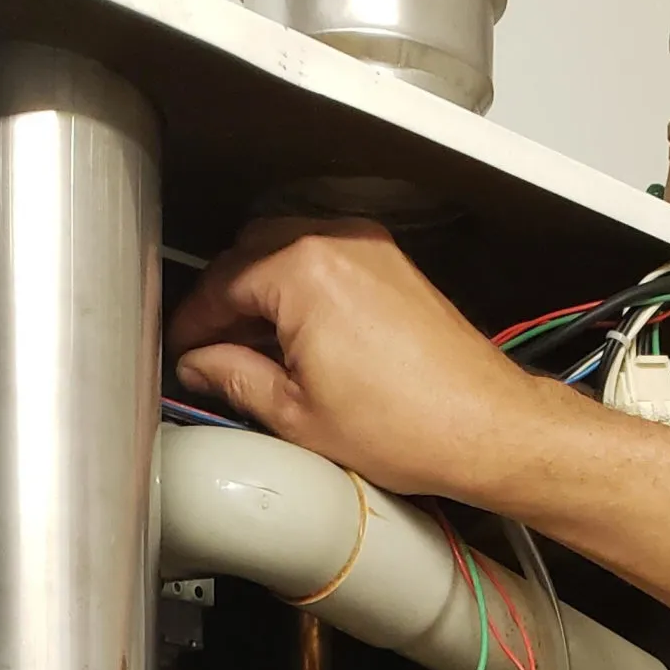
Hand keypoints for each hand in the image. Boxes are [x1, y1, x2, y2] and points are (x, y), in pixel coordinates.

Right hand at [168, 218, 557, 504]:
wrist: (486, 427)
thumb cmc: (411, 426)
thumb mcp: (299, 417)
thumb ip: (236, 380)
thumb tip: (202, 366)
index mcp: (301, 271)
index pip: (220, 285)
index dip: (192, 325)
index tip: (183, 353)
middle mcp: (335, 242)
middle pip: (250, 256)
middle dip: (226, 303)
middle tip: (212, 354)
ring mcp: (368, 248)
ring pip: (288, 253)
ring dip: (263, 293)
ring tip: (257, 351)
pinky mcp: (393, 264)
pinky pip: (327, 261)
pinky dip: (303, 289)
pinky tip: (301, 338)